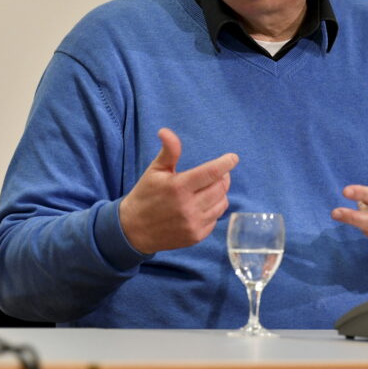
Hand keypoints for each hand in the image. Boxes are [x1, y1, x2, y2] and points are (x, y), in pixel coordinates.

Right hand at [118, 128, 238, 253]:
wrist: (134, 229)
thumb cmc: (145, 195)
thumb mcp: (154, 170)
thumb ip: (168, 151)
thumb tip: (166, 131)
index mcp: (178, 187)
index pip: (212, 172)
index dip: (226, 163)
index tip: (233, 158)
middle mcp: (188, 207)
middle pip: (220, 187)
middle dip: (223, 177)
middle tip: (218, 173)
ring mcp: (193, 224)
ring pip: (221, 203)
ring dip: (219, 193)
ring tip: (209, 189)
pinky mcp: (196, 236)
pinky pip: (216, 219)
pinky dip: (213, 209)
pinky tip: (202, 206)